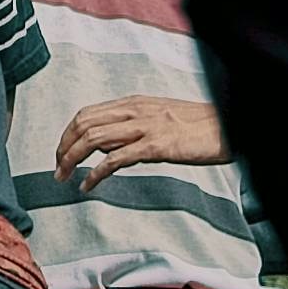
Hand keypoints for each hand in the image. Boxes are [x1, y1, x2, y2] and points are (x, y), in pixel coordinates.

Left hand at [57, 90, 232, 189]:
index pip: (87, 113)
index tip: (61, 152)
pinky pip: (116, 159)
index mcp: (134, 102)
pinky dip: (96, 174)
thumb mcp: (161, 118)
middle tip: (57, 169)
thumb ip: (134, 127)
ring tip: (64, 178)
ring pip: (94, 138)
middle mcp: (135, 110)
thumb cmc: (199, 127)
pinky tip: (89, 186)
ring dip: (72, 159)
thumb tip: (109, 146)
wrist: (230, 127)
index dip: (67, 134)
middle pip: (83, 124)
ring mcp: (145, 126)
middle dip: (63, 147)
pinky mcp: (156, 146)